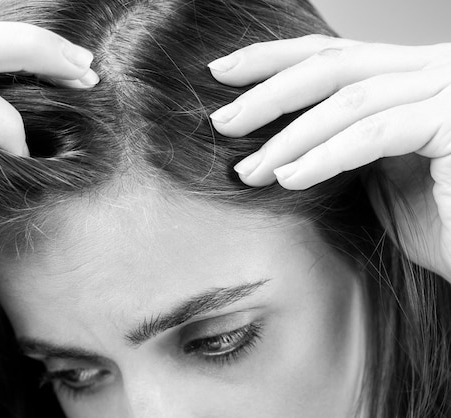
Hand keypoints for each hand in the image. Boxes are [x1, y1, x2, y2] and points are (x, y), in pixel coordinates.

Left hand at [208, 34, 450, 279]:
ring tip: (250, 170)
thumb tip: (281, 138)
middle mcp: (434, 69)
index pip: (333, 55)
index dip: (273, 58)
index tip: (223, 72)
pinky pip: (374, 133)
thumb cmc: (442, 220)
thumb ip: (341, 143)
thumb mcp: (377, 174)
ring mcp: (448, 90)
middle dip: (269, 92)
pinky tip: (291, 177)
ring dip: (289, 137)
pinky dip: (326, 156)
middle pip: (333, 65)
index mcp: (411, 75)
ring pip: (348, 100)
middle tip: (223, 121)